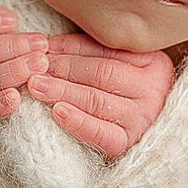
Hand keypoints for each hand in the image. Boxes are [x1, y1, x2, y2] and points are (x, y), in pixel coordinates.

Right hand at [0, 6, 49, 123]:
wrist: (29, 105)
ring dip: (11, 71)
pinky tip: (16, 98)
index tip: (14, 20)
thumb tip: (13, 18)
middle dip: (8, 47)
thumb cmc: (26, 59)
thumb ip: (8, 29)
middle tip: (41, 43)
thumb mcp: (18, 39)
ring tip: (41, 63)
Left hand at [25, 30, 174, 158]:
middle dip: (64, 68)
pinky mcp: (129, 143)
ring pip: (97, 100)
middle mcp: (153, 89)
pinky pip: (101, 133)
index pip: (107, 51)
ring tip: (36, 86)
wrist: (145, 139)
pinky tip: (57, 112)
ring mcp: (142, 118)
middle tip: (34, 66)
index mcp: (154, 63)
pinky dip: (77, 121)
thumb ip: (93, 53)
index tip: (47, 46)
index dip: (73, 47)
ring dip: (63, 91)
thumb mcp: (119, 66)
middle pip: (101, 74)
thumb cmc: (123, 95)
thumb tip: (50, 44)